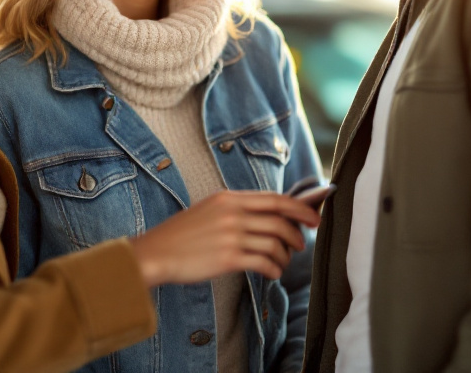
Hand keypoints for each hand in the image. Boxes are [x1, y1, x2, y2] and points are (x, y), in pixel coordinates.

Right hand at [127, 189, 320, 287]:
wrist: (155, 253)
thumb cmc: (183, 235)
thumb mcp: (210, 210)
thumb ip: (238, 209)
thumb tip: (274, 215)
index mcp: (229, 198)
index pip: (275, 199)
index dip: (300, 208)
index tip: (314, 216)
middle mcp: (232, 213)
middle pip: (280, 220)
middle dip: (298, 233)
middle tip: (302, 244)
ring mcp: (230, 235)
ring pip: (275, 243)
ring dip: (285, 256)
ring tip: (282, 263)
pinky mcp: (228, 258)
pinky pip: (264, 262)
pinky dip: (274, 269)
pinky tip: (272, 273)